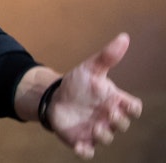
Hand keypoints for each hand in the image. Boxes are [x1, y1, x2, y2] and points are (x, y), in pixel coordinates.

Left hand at [48, 33, 143, 158]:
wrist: (55, 97)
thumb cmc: (78, 84)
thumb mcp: (91, 69)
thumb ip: (107, 56)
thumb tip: (124, 37)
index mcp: (115, 100)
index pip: (133, 108)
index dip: (132, 108)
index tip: (125, 102)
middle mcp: (109, 117)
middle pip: (123, 124)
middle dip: (119, 120)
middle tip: (109, 112)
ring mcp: (96, 129)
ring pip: (106, 138)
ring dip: (103, 135)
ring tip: (94, 127)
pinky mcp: (80, 139)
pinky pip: (86, 151)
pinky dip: (85, 151)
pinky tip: (80, 147)